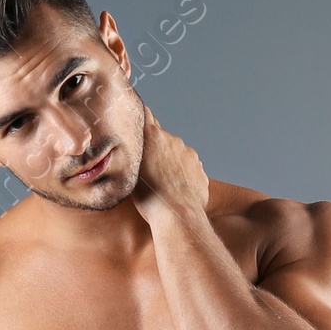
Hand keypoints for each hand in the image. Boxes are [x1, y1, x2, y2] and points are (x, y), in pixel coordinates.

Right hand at [133, 102, 208, 220]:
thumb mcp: (131, 171)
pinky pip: (188, 167)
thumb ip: (133, 152)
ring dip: (169, 162)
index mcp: (153, 136)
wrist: (177, 214)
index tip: (139, 117)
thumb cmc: (149, 196)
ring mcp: (188, 154)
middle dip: (155, 147)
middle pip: (161, 138)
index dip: (142, 117)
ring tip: (162, 182)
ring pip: (176, 153)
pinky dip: (182, 174)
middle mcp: (172, 140)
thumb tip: (131, 146)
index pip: (147, 115)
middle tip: (147, 165)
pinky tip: (174, 188)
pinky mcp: (199, 168)